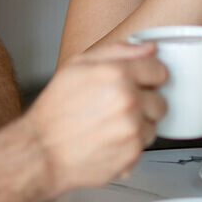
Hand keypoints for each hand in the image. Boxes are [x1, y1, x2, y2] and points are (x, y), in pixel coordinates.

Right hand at [22, 42, 166, 193]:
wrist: (41, 151)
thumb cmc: (55, 110)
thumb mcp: (76, 66)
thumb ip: (116, 50)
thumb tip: (148, 48)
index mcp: (117, 74)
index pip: (159, 70)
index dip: (148, 77)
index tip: (139, 83)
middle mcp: (128, 100)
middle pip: (160, 100)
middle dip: (144, 103)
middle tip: (118, 108)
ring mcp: (132, 129)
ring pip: (154, 124)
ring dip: (139, 126)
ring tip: (111, 125)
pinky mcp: (132, 154)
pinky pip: (145, 146)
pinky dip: (130, 145)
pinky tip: (109, 140)